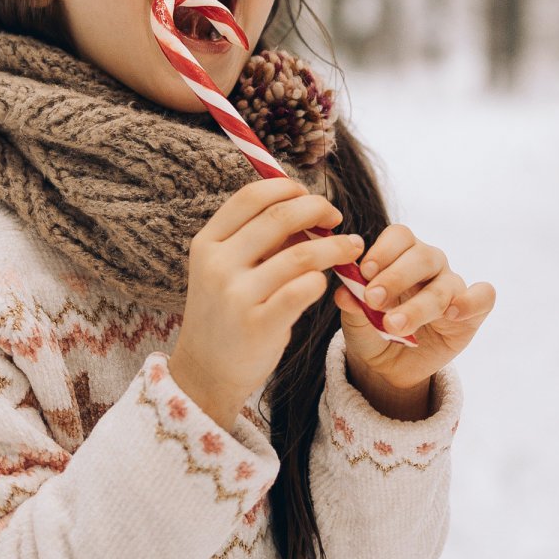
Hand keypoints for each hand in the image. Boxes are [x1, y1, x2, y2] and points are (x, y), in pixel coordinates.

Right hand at [171, 176, 361, 430]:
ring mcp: (236, 295)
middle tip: (337, 217)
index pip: (252, 196)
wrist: (206, 371)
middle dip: (318, 209)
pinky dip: (322, 280)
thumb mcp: (227, 269)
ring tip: (352, 247)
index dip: (287, 187)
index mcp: (208, 242)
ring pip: (302, 253)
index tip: (309, 195)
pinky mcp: (259, 324)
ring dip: (335, 246)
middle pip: (279, 217)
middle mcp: (218, 264)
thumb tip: (308, 210)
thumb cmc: (226, 312)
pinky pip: (305, 289)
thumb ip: (259, 240)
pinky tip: (326, 284)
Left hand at [333, 222, 494, 398]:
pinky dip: (471, 301)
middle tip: (373, 299)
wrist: (392, 366)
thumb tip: (343, 293)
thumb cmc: (374, 332)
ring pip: (443, 284)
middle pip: (421, 256)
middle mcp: (429, 264)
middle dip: (396, 277)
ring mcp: (452, 285)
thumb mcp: (357, 322)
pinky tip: (452, 314)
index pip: (399, 237)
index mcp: (401, 255)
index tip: (364, 273)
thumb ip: (353, 305)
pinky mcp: (473, 311)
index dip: (383, 251)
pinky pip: (484, 296)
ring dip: (418, 305)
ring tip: (393, 325)